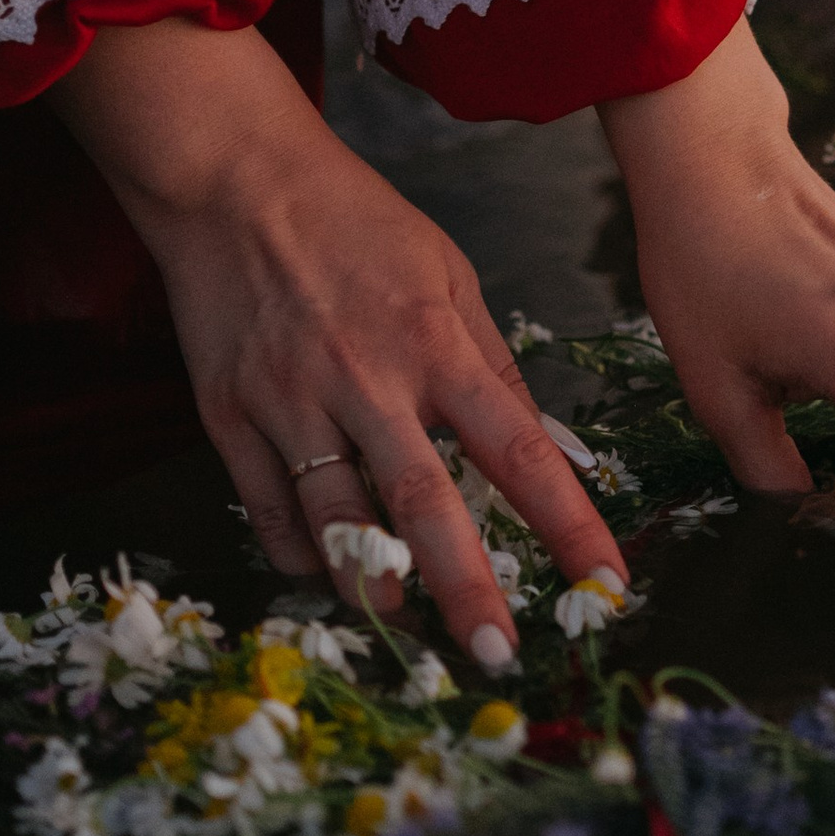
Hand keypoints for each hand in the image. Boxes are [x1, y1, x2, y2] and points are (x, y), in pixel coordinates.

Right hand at [52, 19, 621, 670]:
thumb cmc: (355, 223)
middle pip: (425, 504)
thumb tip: (548, 448)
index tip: (607, 583)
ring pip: (336, 520)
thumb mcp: (448, 273)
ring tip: (403, 622)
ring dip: (374, 583)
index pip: (518, 448)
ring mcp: (291, 400)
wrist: (232, 181)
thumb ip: (494, 365)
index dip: (568, 522)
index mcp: (435, 342)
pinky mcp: (227, 415)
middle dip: (466, 588)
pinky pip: (268, 509)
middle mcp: (367, 378)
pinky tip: (326, 570)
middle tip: (497, 654)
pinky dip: (298, 552)